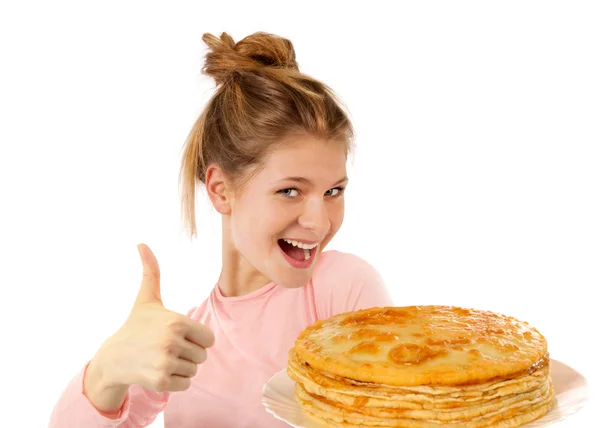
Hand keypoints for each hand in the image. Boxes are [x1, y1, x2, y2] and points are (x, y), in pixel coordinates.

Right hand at [92, 243, 214, 392]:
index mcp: (176, 321)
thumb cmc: (136, 326)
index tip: (177, 336)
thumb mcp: (146, 299)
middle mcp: (172, 341)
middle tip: (165, 349)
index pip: (208, 338)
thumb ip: (151, 271)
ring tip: (160, 359)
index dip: (196, 338)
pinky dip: (176, 381)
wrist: (113, 358)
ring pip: (194, 369)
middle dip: (188, 354)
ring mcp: (166, 362)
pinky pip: (186, 384)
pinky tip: (158, 372)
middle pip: (202, 355)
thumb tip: (141, 243)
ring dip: (182, 367)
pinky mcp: (161, 381)